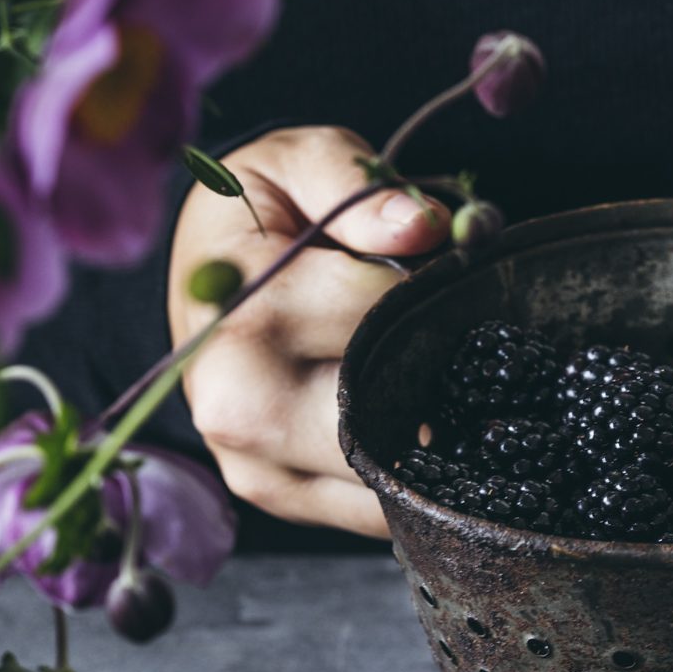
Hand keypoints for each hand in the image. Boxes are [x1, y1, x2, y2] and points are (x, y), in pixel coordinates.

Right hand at [169, 126, 447, 533]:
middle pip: (384, 415)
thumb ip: (358, 186)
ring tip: (442, 373)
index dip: (435, 289)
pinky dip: (412, 470)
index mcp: (241, 320)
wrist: (205, 277)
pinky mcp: (283, 499)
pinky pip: (375, 509)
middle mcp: (238, 409)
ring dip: (436, 434)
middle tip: (467, 334)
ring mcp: (257, 468)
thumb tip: (424, 228)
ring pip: (387, 478)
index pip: (378, 317)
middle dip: (441, 375)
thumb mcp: (296, 162)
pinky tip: (417, 416)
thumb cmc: (258, 212)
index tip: (454, 264)